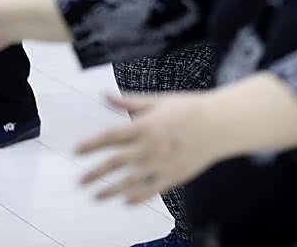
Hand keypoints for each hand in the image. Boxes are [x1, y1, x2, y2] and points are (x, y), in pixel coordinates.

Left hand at [76, 91, 225, 203]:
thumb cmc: (187, 109)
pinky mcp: (174, 176)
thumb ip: (129, 101)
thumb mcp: (157, 100)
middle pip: (116, 162)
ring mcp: (162, 163)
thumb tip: (105, 95)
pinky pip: (152, 190)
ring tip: (95, 196)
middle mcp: (150, 146)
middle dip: (95, 172)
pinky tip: (125, 202)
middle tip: (79, 181)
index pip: (110, 136)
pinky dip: (137, 197)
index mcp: (144, 125)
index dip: (91, 144)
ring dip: (110, 190)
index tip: (76, 151)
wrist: (219, 124)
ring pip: (130, 181)